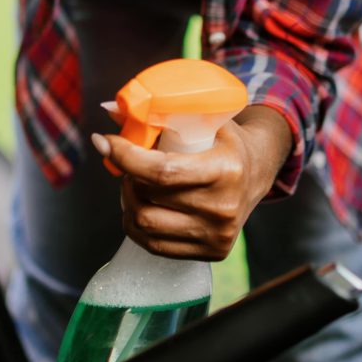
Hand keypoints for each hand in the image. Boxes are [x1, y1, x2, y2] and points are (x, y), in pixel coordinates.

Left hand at [89, 106, 292, 260]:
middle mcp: (223, 207)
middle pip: (148, 197)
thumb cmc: (223, 142)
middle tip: (130, 162)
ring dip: (128, 201)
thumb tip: (110, 109)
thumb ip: (161, 113)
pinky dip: (136, 225)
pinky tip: (141, 206)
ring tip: (134, 185)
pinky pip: (154, 245)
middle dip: (128, 175)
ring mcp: (217, 235)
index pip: (161, 171)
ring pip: (144, 224)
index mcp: (225, 170)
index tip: (104, 141)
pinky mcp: (212, 252)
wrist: (257, 173)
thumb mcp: (203, 119)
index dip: (125, 157)